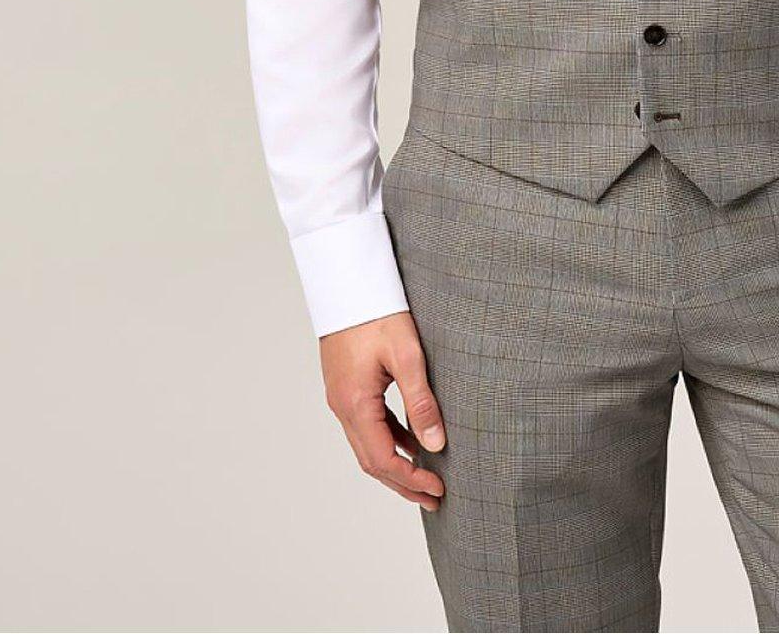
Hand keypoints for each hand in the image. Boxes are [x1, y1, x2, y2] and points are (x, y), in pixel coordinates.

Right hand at [319, 310, 446, 508]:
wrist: (347, 281)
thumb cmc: (377, 312)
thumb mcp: (407, 355)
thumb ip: (421, 401)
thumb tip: (436, 444)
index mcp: (355, 404)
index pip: (382, 460)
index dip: (410, 480)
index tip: (437, 490)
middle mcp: (342, 406)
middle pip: (371, 461)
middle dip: (403, 482)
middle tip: (435, 498)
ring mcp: (341, 397)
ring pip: (367, 445)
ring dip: (395, 464)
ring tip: (425, 477)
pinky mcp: (346, 386)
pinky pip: (367, 425)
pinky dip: (389, 439)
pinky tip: (411, 440)